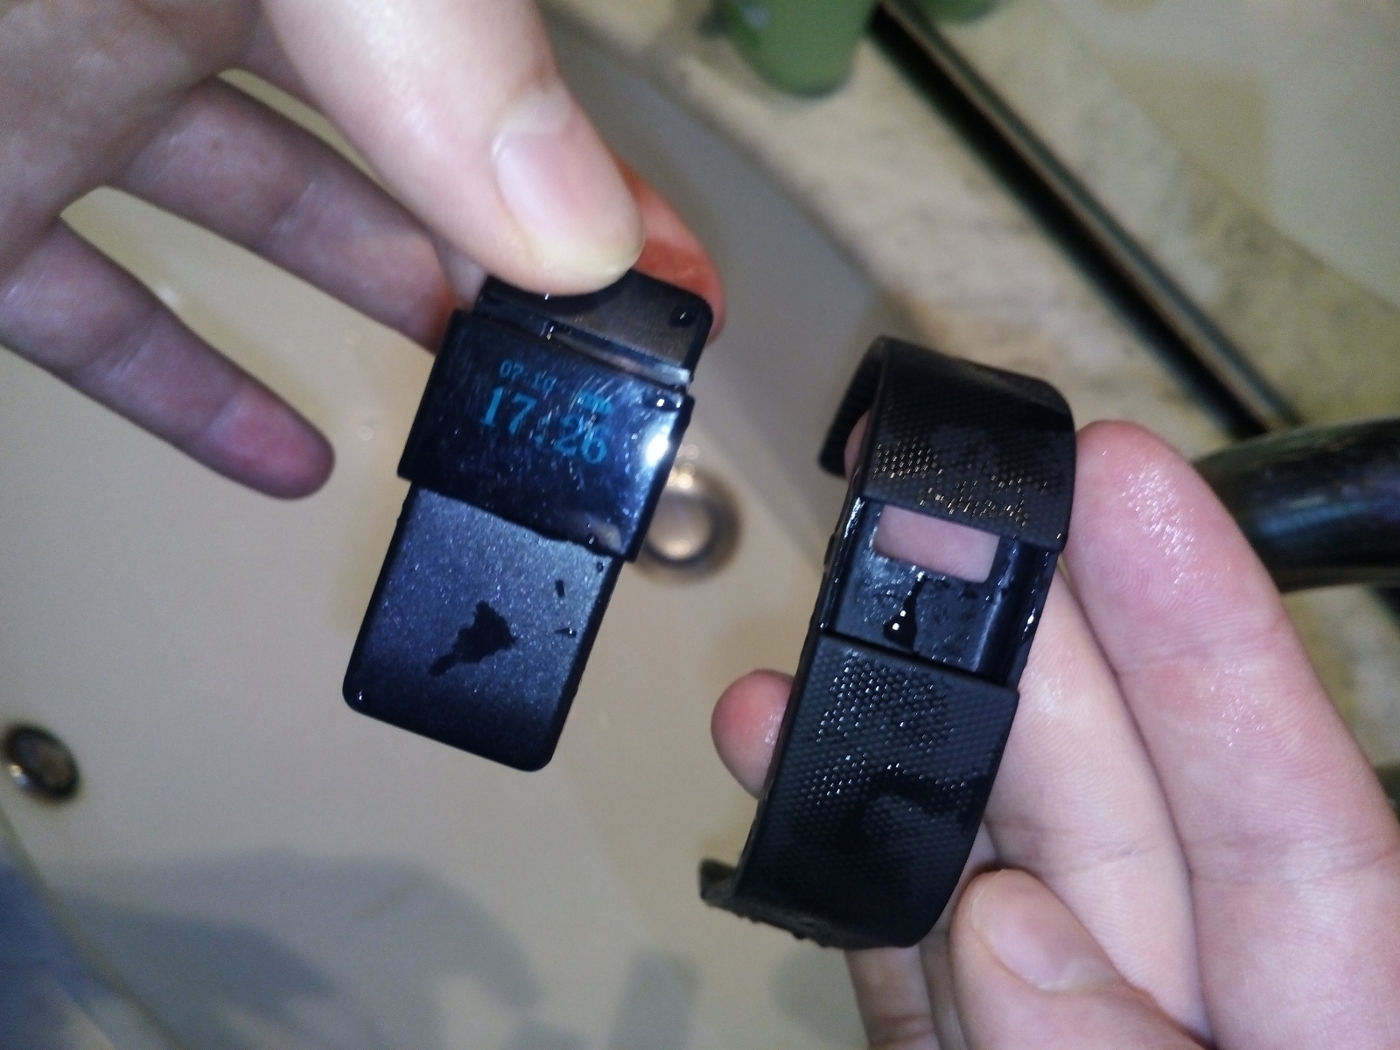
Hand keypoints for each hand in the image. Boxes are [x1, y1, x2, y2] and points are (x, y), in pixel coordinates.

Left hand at [0, 0, 721, 496]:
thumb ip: (428, 48)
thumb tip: (570, 218)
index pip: (479, 60)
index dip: (588, 162)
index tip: (669, 267)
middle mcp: (172, 1)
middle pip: (389, 141)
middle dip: (499, 252)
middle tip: (581, 349)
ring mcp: (67, 98)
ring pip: (252, 216)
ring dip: (374, 309)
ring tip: (471, 395)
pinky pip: (98, 312)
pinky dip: (192, 392)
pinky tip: (281, 454)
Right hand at [711, 420, 1399, 1048]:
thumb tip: (1011, 935)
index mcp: (1327, 1021)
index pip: (1287, 812)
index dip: (1210, 641)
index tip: (1132, 489)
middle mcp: (1183, 1000)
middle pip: (1110, 798)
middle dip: (1026, 636)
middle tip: (944, 510)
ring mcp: (1046, 1025)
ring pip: (979, 852)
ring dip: (893, 720)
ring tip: (838, 610)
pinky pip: (889, 947)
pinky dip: (826, 853)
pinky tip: (777, 744)